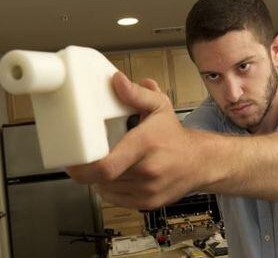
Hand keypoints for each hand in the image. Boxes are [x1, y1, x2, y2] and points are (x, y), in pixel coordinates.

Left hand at [66, 72, 205, 209]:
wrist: (199, 162)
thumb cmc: (175, 136)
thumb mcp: (159, 107)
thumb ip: (136, 94)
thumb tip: (117, 81)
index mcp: (146, 145)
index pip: (106, 166)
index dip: (82, 168)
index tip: (72, 162)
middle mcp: (148, 170)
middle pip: (102, 178)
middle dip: (91, 168)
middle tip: (88, 158)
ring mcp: (148, 190)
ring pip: (106, 189)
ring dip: (102, 178)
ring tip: (111, 162)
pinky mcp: (147, 203)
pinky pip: (116, 199)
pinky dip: (112, 188)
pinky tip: (120, 174)